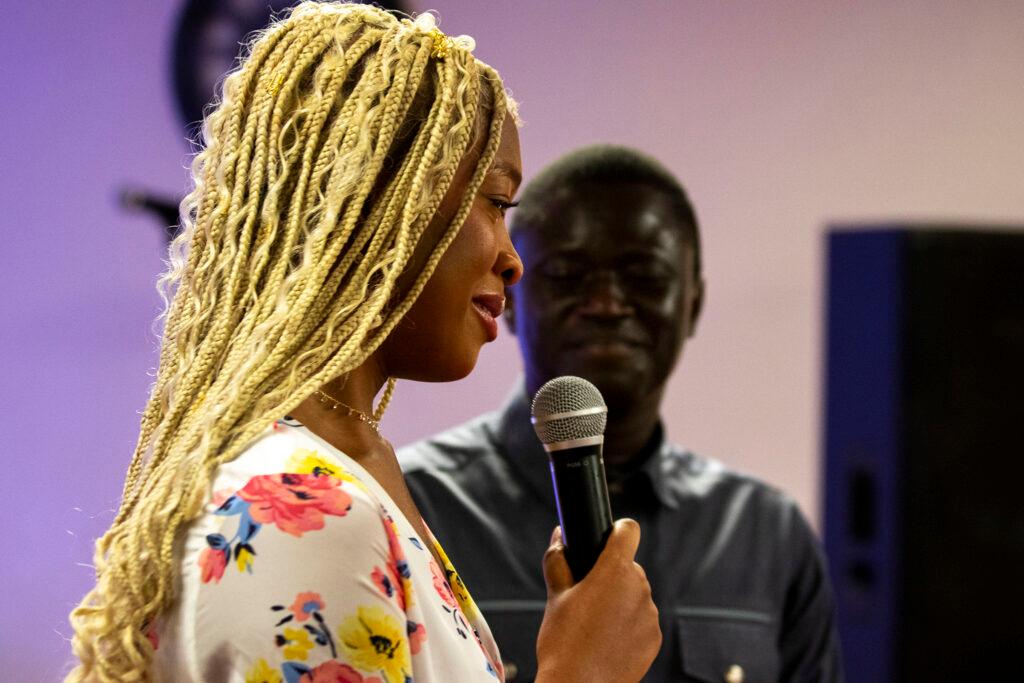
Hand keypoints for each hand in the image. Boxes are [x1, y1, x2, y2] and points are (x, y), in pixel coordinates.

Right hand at [535, 519, 661, 682]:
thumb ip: (558, 559)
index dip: (617, 530)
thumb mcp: (554, 596)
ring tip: (594, 624)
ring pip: (635, 594)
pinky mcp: (655, 638)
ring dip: (620, 600)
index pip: (629, 530)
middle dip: (611, 574)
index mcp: (614, 570)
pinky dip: (628, 624)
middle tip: (586, 595)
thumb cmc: (563, 643)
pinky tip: (607, 640)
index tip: (606, 538)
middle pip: (628, 566)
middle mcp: (639, 588)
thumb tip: (559, 535)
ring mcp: (650, 615)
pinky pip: (642, 620)